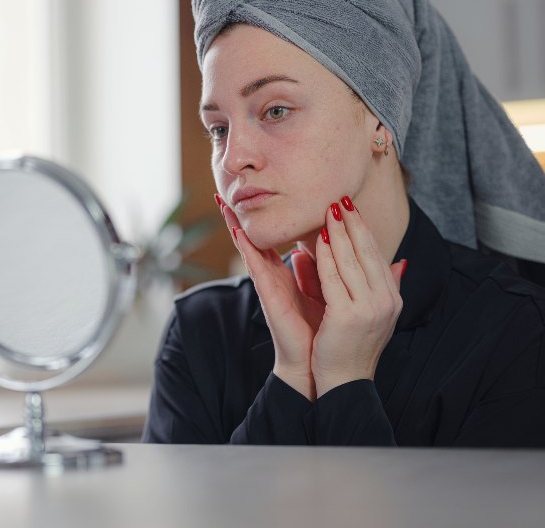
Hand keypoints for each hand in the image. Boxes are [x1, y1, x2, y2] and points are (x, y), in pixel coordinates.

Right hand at [218, 197, 322, 400]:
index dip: (265, 217)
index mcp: (289, 272)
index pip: (276, 238)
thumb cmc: (323, 329)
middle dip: (239, 216)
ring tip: (221, 202)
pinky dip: (245, 247)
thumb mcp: (330, 288)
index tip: (255, 194)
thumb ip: (325, 267)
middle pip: (256, 238)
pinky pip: (256, 266)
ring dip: (233, 224)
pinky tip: (236, 230)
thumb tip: (324, 242)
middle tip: (225, 190)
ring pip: (249, 246)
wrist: (320, 363)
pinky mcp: (269, 294)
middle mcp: (275, 275)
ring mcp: (269, 283)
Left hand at [311, 199, 405, 396]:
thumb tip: (400, 262)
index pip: (377, 254)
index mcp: (392, 297)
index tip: (351, 208)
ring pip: (351, 261)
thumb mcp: (375, 313)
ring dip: (339, 233)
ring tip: (329, 211)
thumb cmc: (353, 345)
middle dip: (353, 223)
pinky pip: (334, 279)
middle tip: (340, 200)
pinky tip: (319, 241)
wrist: (344, 380)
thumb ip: (385, 285)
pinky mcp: (348, 316)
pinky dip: (326, 258)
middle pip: (367, 252)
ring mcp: (369, 308)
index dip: (364, 230)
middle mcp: (385, 301)